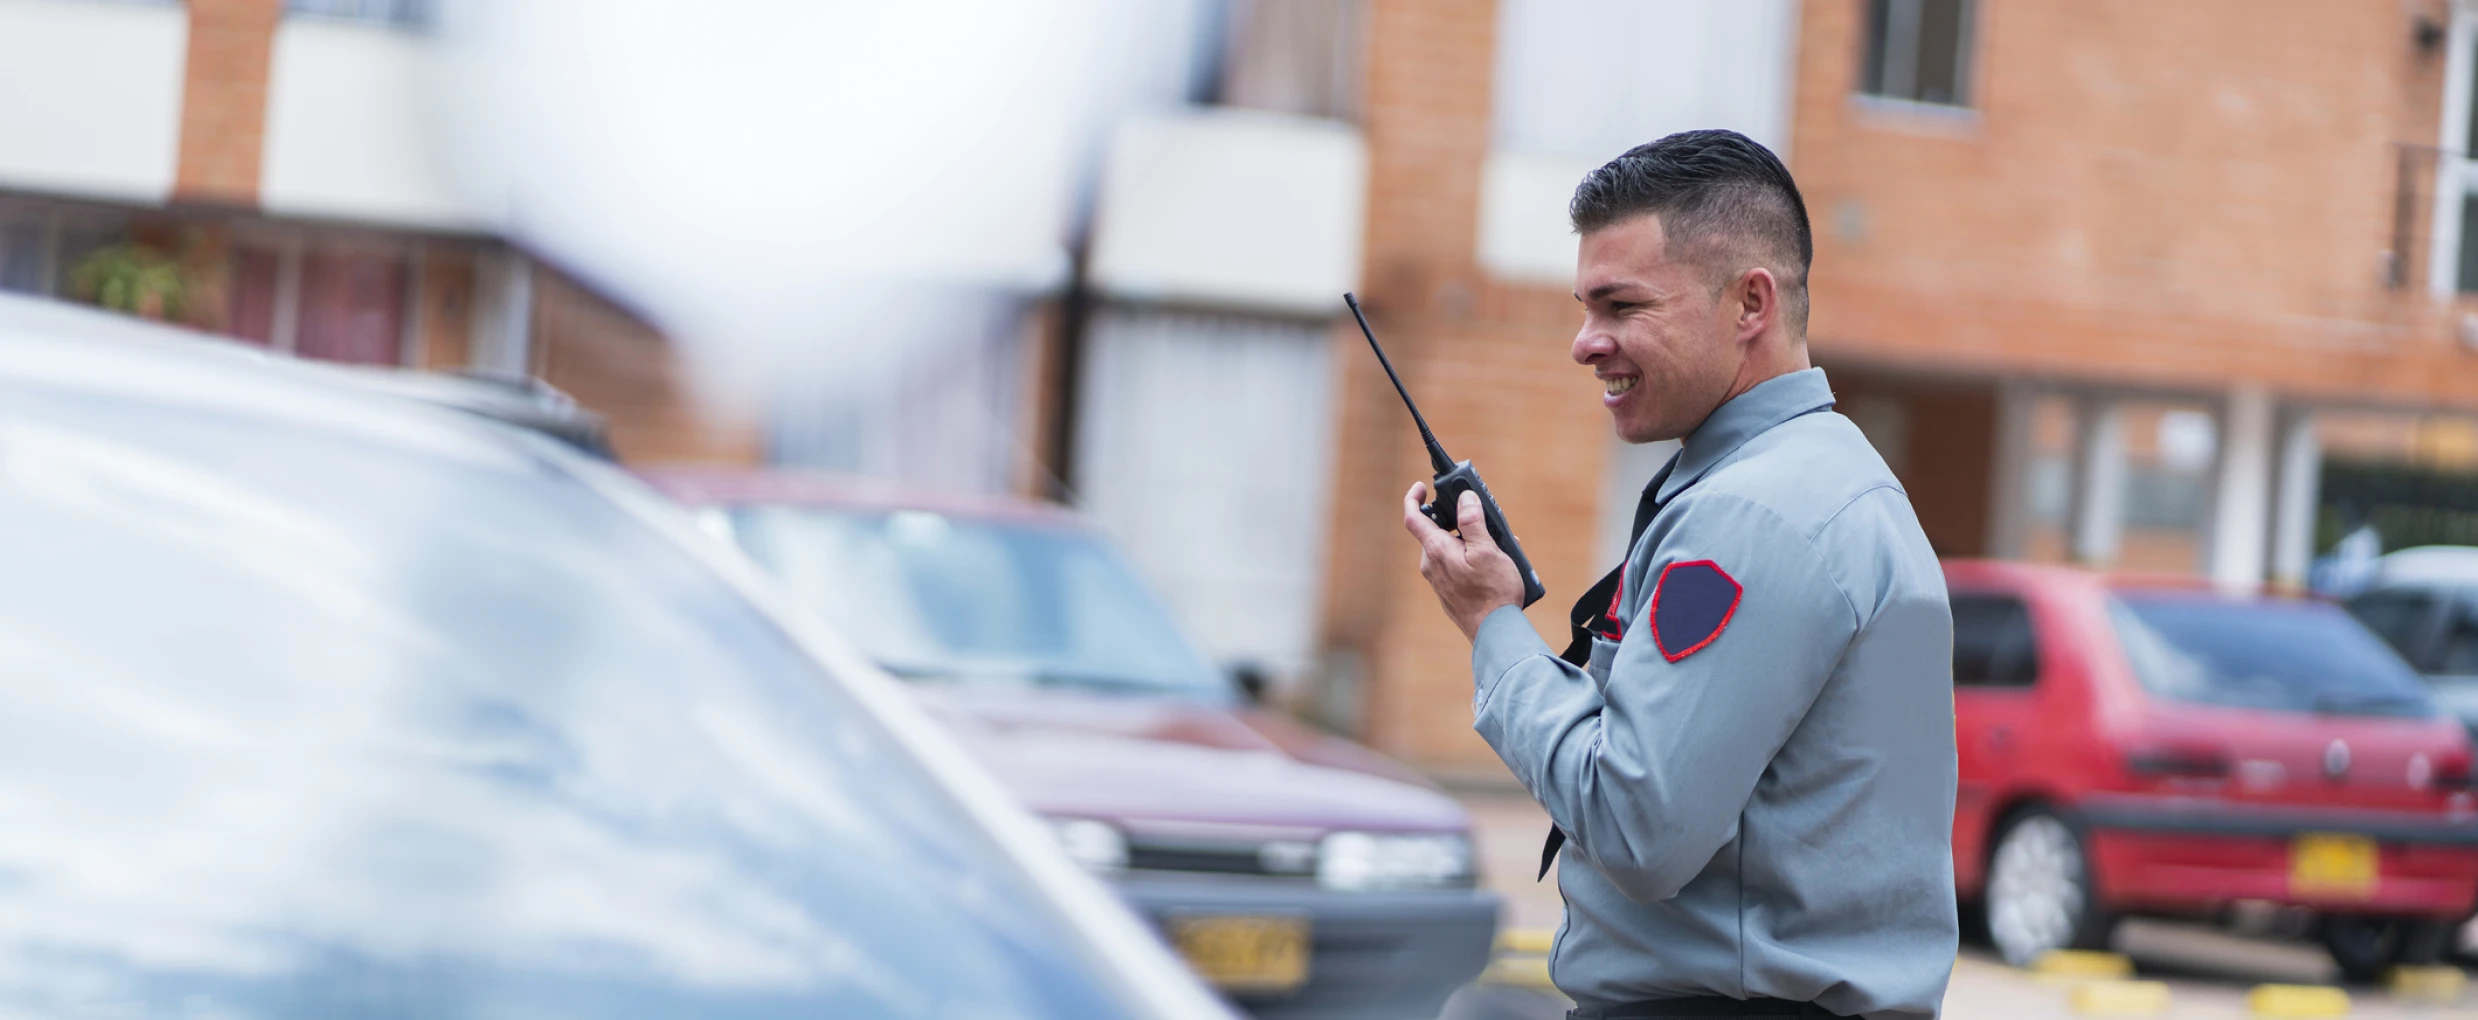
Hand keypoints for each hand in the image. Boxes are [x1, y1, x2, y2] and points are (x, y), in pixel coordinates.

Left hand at [1403, 482, 1526, 640]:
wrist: (1494, 632)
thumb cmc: (1493, 592)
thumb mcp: (1488, 549)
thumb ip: (1473, 521)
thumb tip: (1464, 498)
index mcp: (1436, 550)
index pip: (1413, 517)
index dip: (1413, 498)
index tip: (1421, 487)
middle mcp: (1431, 565)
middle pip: (1438, 532)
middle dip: (1460, 523)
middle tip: (1484, 523)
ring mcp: (1438, 581)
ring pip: (1450, 551)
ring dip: (1471, 544)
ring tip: (1500, 549)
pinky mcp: (1448, 593)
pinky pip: (1455, 567)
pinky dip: (1470, 560)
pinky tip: (1493, 568)